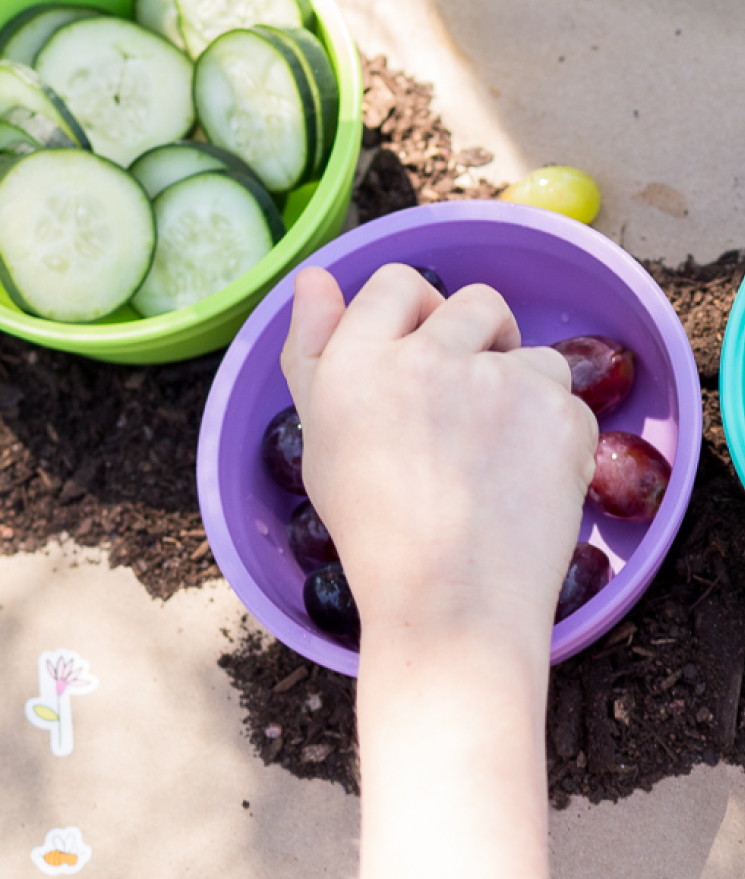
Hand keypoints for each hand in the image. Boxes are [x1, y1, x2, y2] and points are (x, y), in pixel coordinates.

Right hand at [280, 264, 597, 658]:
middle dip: (479, 340)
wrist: (450, 602)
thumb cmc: (376, 525)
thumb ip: (311, 349)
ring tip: (493, 456)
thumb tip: (314, 275)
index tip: (424, 360)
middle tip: (467, 406)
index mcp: (355, 361)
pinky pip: (567, 399)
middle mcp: (422, 358)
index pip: (397, 283)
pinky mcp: (556, 411)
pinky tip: (524, 480)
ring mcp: (496, 381)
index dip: (416, 317)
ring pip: (528, 351)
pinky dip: (555, 434)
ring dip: (520, 389)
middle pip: (473, 302)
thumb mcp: (321, 435)